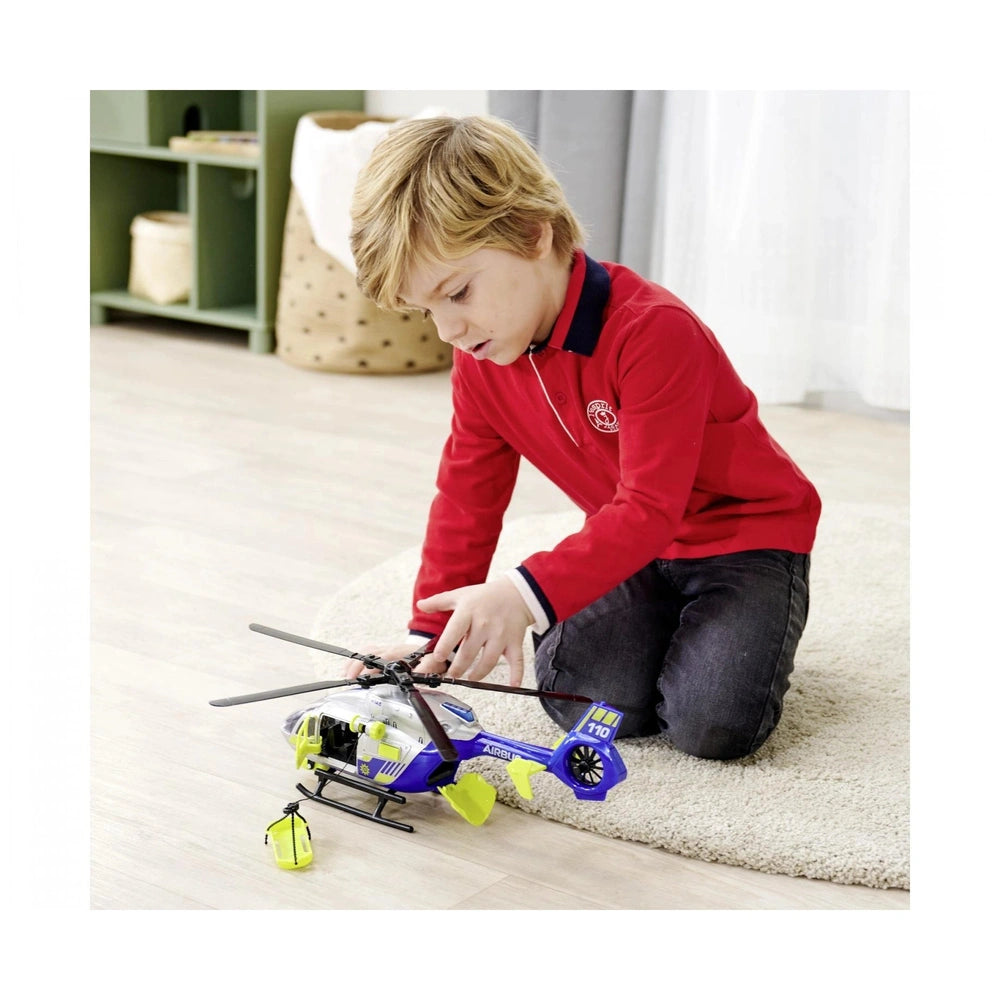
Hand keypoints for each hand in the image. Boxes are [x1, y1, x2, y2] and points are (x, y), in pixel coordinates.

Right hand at [343, 641, 427, 679]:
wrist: (437, 652)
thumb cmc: (434, 659)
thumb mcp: (433, 665)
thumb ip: (424, 671)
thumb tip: (415, 679)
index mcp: (402, 652)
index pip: (383, 657)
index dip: (372, 667)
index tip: (364, 678)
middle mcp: (393, 648)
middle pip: (370, 652)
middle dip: (357, 664)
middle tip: (349, 678)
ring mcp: (388, 649)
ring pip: (367, 651)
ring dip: (355, 662)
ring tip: (345, 674)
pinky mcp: (386, 652)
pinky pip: (368, 652)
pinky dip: (358, 660)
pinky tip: (351, 669)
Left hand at [417, 578, 531, 684]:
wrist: (517, 593)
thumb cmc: (486, 596)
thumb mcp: (461, 595)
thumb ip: (439, 601)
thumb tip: (421, 604)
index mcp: (469, 612)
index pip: (454, 631)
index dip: (445, 646)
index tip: (438, 657)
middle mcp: (485, 625)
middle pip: (469, 652)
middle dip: (458, 668)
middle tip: (451, 675)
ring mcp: (501, 635)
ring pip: (488, 661)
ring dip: (478, 674)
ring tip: (469, 678)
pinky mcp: (514, 642)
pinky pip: (517, 660)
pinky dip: (517, 674)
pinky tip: (513, 685)